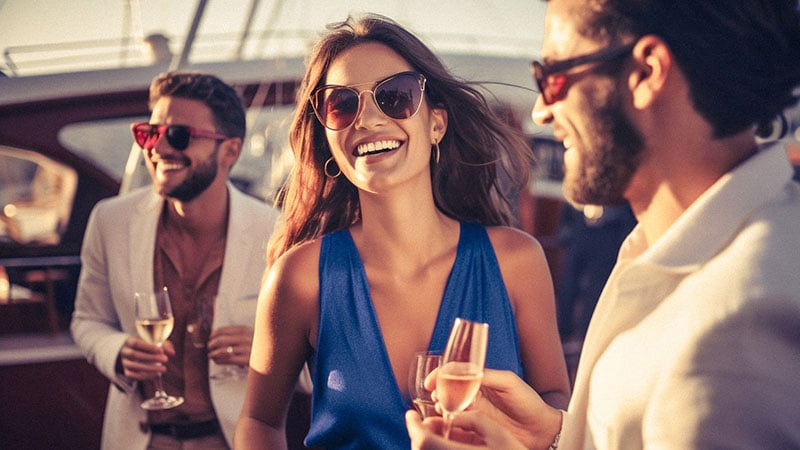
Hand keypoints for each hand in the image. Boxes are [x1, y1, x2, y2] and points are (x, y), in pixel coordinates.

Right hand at [119, 336, 174, 380]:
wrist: (133, 351)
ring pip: (134, 366)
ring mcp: (124, 362)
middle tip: (165, 359)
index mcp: (129, 341)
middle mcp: (124, 352)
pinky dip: (145, 375)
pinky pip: (133, 375)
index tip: (161, 350)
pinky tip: (156, 374)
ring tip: (164, 369)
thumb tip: (172, 353)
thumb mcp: (154, 342)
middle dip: (151, 358)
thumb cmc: (146, 344)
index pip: (136, 343)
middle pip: (135, 355)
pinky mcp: (126, 371)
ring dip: (150, 368)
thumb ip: (164, 345)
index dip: (148, 347)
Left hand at [208, 325, 252, 366]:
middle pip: (220, 340)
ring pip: (222, 351)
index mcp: (244, 329)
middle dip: (211, 345)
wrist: (272, 356)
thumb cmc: (255, 346)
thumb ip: (234, 335)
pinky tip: (216, 361)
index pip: (222, 330)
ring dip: (213, 354)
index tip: (209, 339)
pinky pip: (227, 360)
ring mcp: (247, 349)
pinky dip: (218, 360)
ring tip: (210, 355)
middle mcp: (246, 338)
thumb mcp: (247, 335)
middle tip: (208, 348)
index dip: (213, 335)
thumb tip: (213, 336)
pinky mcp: (247, 360)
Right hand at [425, 369, 561, 449]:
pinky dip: (447, 426)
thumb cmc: (529, 402)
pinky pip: (456, 428)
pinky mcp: (476, 432)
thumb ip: (486, 376)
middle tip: (438, 400)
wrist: (543, 430)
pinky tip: (447, 425)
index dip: (439, 376)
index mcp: (480, 381)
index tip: (430, 383)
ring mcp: (474, 415)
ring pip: (448, 410)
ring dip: (440, 410)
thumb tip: (462, 371)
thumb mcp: (508, 382)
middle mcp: (473, 397)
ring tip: (442, 412)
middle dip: (437, 394)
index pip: (453, 374)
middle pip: (446, 392)